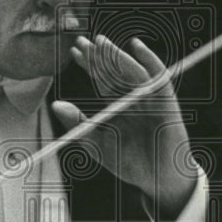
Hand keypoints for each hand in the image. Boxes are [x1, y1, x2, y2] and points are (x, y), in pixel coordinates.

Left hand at [52, 34, 195, 217]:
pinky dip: (149, 60)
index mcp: (117, 105)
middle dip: (98, 57)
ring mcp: (149, 98)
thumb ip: (78, 123)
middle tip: (82, 42)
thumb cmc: (129, 163)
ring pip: (131, 71)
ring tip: (101, 44)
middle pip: (114, 71)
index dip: (89, 64)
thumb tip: (55, 104)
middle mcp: (133, 97)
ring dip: (116, 56)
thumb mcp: (97, 143)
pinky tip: (135, 46)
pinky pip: (157, 76)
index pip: (101, 79)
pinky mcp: (165, 101)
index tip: (74, 51)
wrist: (156, 179)